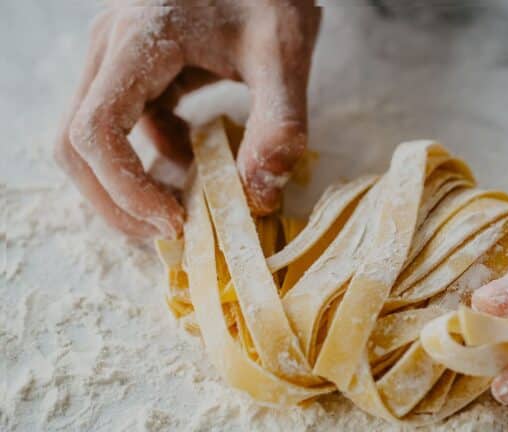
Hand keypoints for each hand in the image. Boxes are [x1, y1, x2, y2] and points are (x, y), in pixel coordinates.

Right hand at [55, 0, 320, 236]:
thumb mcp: (284, 51)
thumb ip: (279, 122)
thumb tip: (259, 196)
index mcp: (139, 40)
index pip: (97, 131)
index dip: (125, 189)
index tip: (175, 221)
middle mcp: (111, 49)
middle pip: (76, 143)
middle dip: (115, 200)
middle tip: (169, 231)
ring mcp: (116, 58)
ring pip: (92, 139)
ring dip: (127, 184)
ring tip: (182, 209)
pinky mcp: (132, 69)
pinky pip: (121, 126)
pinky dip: (148, 157)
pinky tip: (193, 162)